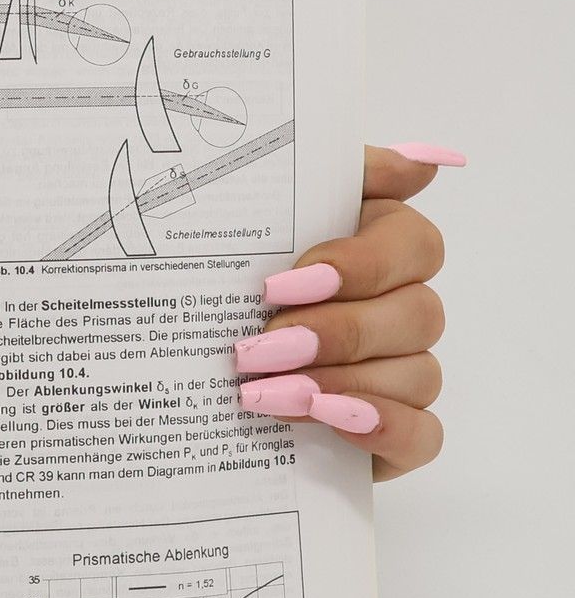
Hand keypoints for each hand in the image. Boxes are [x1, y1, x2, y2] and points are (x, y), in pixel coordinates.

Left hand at [235, 143, 461, 480]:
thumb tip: (420, 161)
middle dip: (336, 332)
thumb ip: (327, 174)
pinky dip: (383, 426)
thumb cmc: (219, 279)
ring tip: (264, 394)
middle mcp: (400, 307)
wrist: (173, 364)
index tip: (280, 285)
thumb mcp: (249, 214)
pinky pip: (425, 435)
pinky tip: (326, 418)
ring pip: (418, 374)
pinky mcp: (392, 434)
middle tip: (259, 348)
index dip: (359, 264)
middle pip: (419, 313)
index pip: (415, 244)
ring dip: (341, 383)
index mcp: (377, 247)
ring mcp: (402, 373)